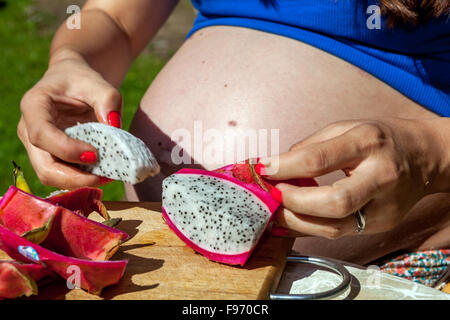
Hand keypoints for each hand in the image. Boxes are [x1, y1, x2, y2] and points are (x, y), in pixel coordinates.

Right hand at [18, 50, 121, 188]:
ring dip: (80, 182)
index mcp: (34, 106)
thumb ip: (108, 100)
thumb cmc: (82, 81)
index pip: (42, 135)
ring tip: (107, 176)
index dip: (66, 149)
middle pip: (44, 166)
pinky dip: (82, 179)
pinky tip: (103, 174)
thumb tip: (114, 125)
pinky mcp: (50, 156)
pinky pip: (63, 175)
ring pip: (51, 176)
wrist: (72, 82)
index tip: (94, 154)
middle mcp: (29, 129)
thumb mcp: (98, 83)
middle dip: (74, 178)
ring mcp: (37, 147)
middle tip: (104, 177)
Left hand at [260, 118, 446, 238]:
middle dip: (292, 201)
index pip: (320, 159)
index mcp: (369, 143)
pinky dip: (309, 228)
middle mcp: (381, 177)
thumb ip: (312, 145)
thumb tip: (277, 166)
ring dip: (296, 221)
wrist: (426, 157)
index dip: (285, 167)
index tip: (262, 168)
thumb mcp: (347, 127)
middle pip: (332, 202)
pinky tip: (292, 218)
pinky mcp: (381, 225)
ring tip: (275, 209)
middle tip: (270, 193)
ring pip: (334, 227)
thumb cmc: (381, 138)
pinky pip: (338, 233)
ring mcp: (384, 207)